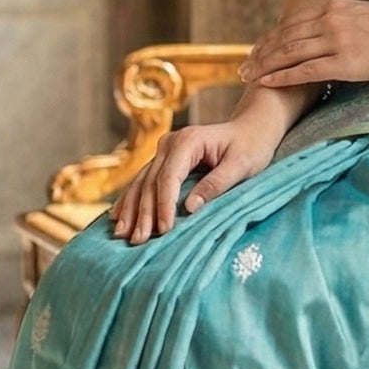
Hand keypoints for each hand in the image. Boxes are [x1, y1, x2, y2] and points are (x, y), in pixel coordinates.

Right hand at [110, 111, 287, 242]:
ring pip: (141, 183)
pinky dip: (130, 200)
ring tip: (121, 234)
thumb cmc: (251, 146)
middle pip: (150, 182)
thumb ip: (216, 184)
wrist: (251, 128)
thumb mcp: (242, 165)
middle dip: (143, 213)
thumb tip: (190, 208)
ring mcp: (163, 150)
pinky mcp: (163, 160)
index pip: (169, 178)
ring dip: (131, 210)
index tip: (164, 230)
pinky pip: (143, 182)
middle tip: (137, 241)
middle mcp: (169, 142)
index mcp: (188, 141)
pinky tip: (117, 217)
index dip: (164, 205)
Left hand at [240, 0, 368, 91]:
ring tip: (247, 76)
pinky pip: (305, 70)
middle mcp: (330, 19)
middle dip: (261, 53)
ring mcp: (336, 40)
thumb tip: (338, 37)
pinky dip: (282, 76)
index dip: (271, 39)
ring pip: (289, 53)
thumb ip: (346, 24)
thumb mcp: (367, 17)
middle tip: (243, 66)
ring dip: (264, 65)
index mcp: (335, 7)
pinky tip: (267, 82)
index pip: (293, 24)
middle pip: (285, 37)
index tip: (257, 51)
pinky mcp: (345, 61)